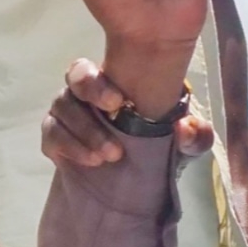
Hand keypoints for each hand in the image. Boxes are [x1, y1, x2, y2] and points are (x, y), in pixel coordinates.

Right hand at [41, 58, 216, 171]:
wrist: (135, 181)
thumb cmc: (159, 147)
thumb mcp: (184, 145)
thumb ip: (195, 136)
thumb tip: (186, 127)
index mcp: (114, 83)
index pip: (96, 65)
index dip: (98, 79)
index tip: (118, 100)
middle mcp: (85, 93)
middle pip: (74, 78)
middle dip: (89, 94)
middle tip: (112, 115)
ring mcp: (67, 115)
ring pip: (61, 108)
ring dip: (84, 131)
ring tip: (108, 155)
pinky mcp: (56, 141)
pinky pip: (52, 135)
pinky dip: (70, 146)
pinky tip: (91, 160)